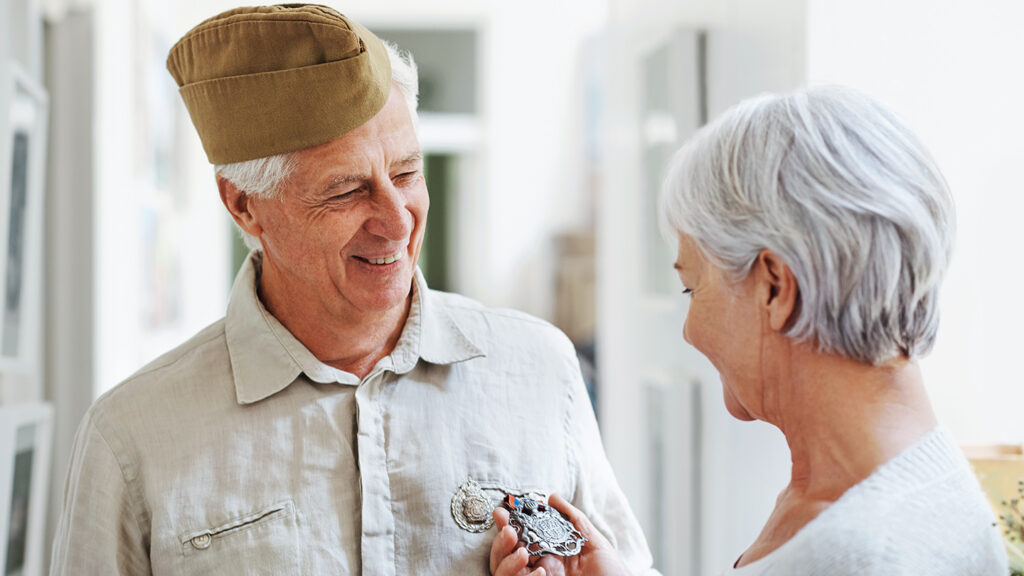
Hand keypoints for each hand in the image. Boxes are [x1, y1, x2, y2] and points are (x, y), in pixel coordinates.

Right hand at [489, 493, 632, 575]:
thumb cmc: (612, 572)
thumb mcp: (594, 542)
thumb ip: (574, 520)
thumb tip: (552, 497)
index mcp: (549, 553)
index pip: (520, 538)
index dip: (507, 525)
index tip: (502, 511)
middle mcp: (539, 568)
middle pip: (503, 557)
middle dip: (500, 542)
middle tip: (509, 531)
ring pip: (503, 573)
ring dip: (507, 561)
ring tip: (522, 552)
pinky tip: (540, 571)